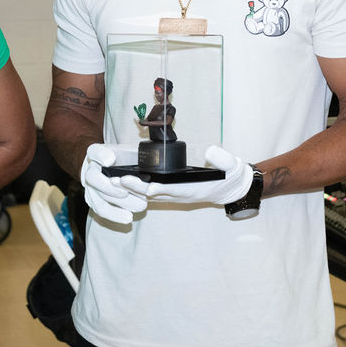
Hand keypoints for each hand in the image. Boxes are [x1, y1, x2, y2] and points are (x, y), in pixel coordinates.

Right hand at [81, 143, 147, 224]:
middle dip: (112, 188)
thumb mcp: (127, 149)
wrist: (104, 168)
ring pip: (99, 197)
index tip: (111, 159)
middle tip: (128, 191)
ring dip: (118, 204)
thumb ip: (134, 151)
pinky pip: (101, 209)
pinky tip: (128, 218)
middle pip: (94, 179)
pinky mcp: (93, 200)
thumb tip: (149, 158)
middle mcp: (88, 170)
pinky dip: (115, 215)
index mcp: (95, 152)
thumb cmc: (119, 157)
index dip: (101, 156)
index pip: (94, 152)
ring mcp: (89, 187)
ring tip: (139, 206)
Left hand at [120, 145, 253, 205]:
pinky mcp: (172, 193)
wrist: (231, 189)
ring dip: (132, 190)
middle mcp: (180, 195)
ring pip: (150, 195)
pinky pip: (153, 193)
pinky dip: (138, 189)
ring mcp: (175, 195)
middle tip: (116, 181)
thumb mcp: (232, 166)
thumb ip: (223, 159)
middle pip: (154, 194)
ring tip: (113, 182)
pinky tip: (125, 182)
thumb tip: (212, 151)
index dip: (154, 188)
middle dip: (134, 188)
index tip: (141, 184)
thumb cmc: (231, 177)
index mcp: (193, 189)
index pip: (170, 189)